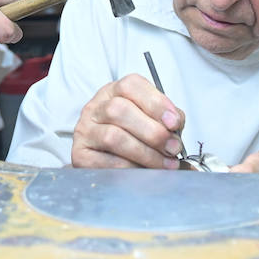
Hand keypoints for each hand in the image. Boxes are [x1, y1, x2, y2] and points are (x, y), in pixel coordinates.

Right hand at [70, 74, 184, 168]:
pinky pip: (106, 163)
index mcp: (113, 91)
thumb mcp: (148, 118)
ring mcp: (84, 131)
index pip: (130, 85)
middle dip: (152, 131)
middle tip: (173, 147)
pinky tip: (145, 172)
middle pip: (120, 110)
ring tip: (165, 163)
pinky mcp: (80, 155)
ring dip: (145, 153)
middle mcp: (95, 108)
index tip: (175, 122)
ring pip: (114, 137)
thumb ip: (165, 118)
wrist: (102, 157)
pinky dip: (130, 168)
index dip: (155, 103)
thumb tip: (177, 128)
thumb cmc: (131, 135)